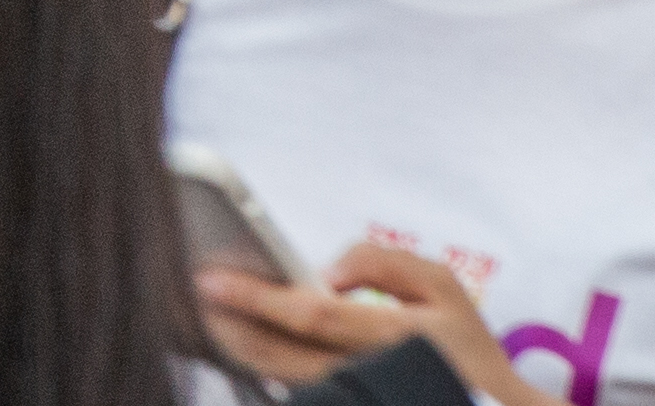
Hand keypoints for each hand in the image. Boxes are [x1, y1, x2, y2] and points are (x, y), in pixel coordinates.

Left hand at [197, 241, 559, 403]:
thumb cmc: (466, 346)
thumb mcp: (442, 287)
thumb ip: (382, 263)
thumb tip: (328, 273)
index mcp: (397, 336)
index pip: (312, 314)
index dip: (257, 297)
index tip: (211, 278)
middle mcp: (371, 376)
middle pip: (281, 354)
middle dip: (230, 324)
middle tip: (188, 296)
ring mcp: (358, 401)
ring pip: (281, 379)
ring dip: (237, 349)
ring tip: (201, 316)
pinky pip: (294, 392)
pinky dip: (260, 368)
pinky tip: (234, 344)